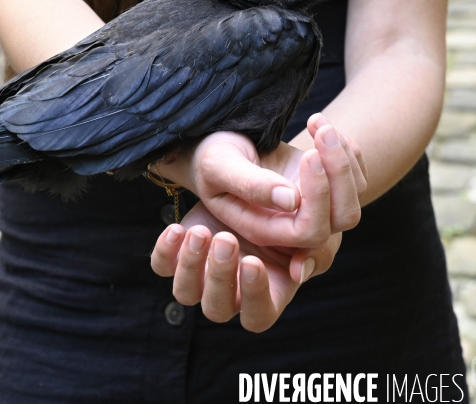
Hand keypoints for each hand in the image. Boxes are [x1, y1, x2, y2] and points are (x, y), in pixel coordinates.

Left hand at [151, 202, 341, 331]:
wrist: (262, 160)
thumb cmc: (293, 191)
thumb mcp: (309, 208)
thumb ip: (313, 240)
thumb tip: (298, 270)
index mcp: (272, 286)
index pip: (260, 314)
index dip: (254, 294)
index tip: (253, 261)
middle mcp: (235, 285)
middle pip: (217, 308)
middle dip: (220, 278)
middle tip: (226, 240)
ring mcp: (205, 268)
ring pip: (186, 293)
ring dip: (191, 267)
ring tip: (202, 231)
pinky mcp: (181, 248)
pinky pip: (163, 265)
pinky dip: (166, 252)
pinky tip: (178, 229)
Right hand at [158, 113, 366, 248]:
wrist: (213, 145)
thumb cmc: (209, 156)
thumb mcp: (219, 166)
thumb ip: (249, 185)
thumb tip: (291, 199)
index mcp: (264, 227)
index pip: (308, 230)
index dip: (318, 197)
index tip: (307, 156)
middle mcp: (291, 221)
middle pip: (342, 218)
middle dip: (339, 175)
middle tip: (322, 134)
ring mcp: (309, 203)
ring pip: (352, 198)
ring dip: (344, 159)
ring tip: (319, 124)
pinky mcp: (320, 183)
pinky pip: (355, 177)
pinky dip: (348, 149)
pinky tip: (319, 125)